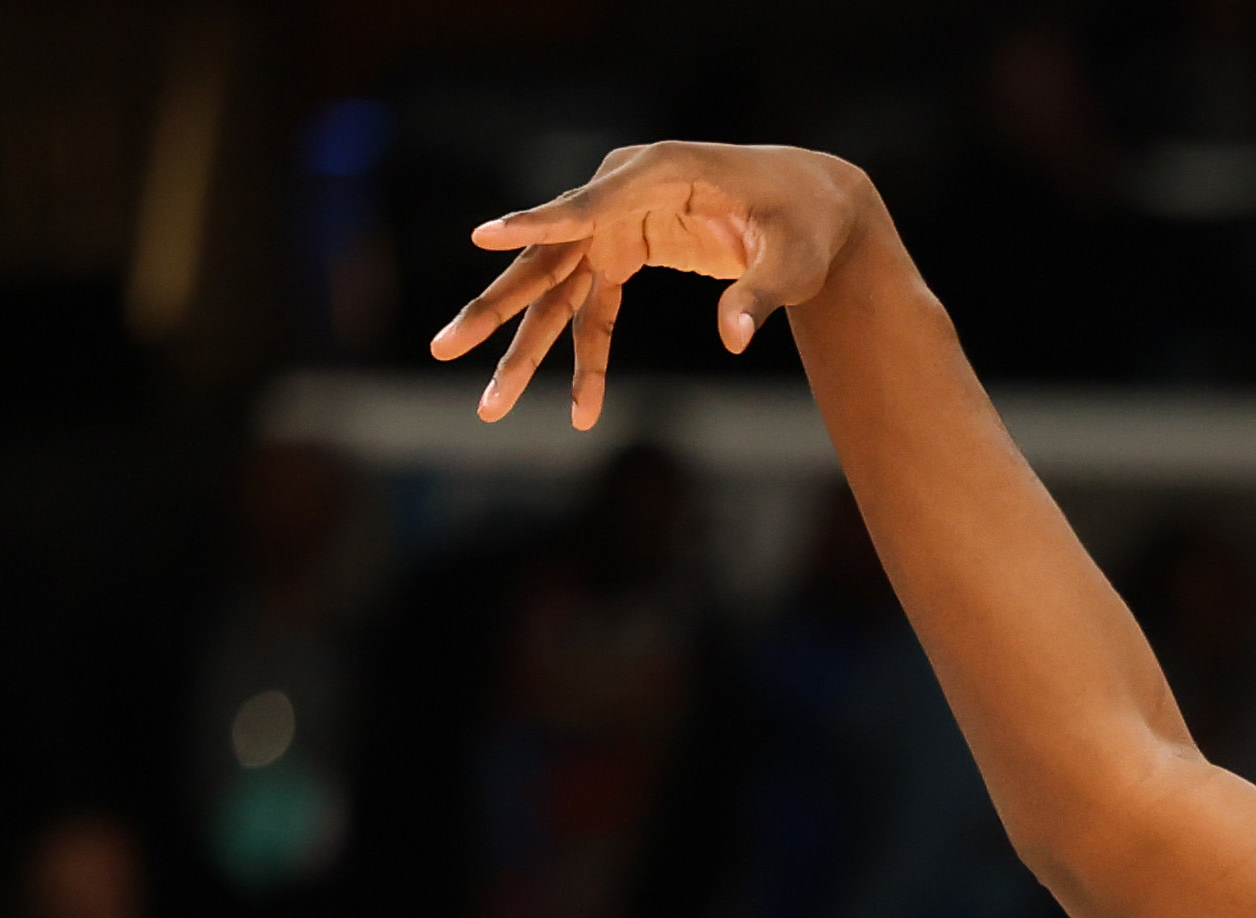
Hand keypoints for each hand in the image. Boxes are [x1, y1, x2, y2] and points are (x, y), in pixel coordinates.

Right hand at [435, 140, 880, 429]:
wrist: (812, 206)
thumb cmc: (803, 223)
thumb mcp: (793, 260)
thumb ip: (759, 294)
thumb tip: (734, 338)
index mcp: (657, 171)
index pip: (587, 204)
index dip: (539, 224)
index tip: (486, 237)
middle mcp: (621, 192)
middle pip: (547, 256)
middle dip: (496, 309)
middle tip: (443, 349)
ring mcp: (615, 222)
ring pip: (556, 291)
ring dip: (524, 348)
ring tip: (489, 404)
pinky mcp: (624, 250)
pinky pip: (593, 310)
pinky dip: (587, 359)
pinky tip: (582, 409)